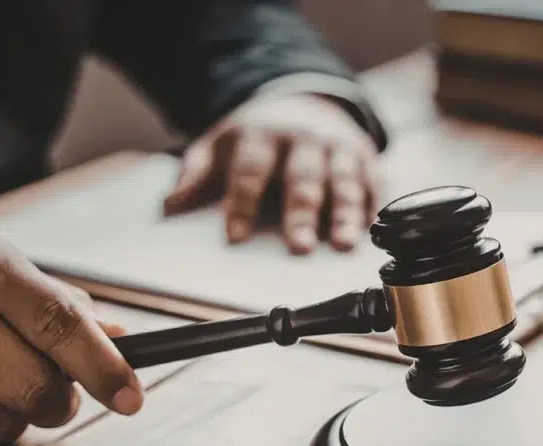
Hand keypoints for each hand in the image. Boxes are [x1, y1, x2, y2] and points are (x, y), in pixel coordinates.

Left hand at [163, 93, 382, 254]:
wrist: (305, 100)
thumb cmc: (256, 138)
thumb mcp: (219, 146)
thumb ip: (195, 174)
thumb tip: (169, 207)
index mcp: (261, 135)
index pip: (250, 171)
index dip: (241, 204)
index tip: (235, 238)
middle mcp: (303, 138)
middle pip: (301, 178)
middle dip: (301, 213)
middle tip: (297, 247)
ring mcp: (337, 146)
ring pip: (343, 181)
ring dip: (345, 214)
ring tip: (343, 245)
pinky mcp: (365, 158)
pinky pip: (373, 183)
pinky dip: (373, 208)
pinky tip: (371, 233)